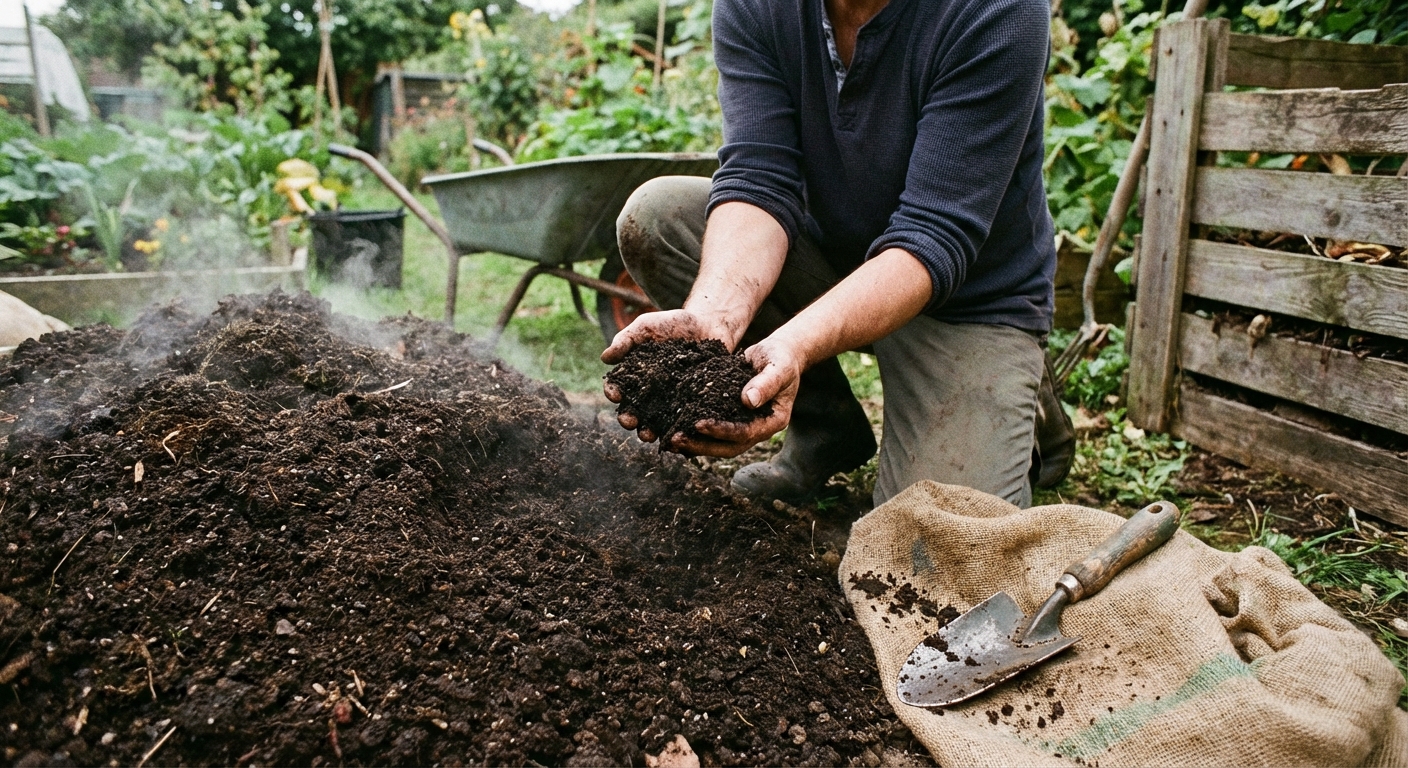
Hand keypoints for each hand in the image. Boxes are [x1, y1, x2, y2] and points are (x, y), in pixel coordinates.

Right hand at [601, 309, 730, 441]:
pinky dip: (677, 432)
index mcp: (633, 375)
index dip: (613, 391)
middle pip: (633, 410)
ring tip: (649, 435)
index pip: (617, 387)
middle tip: (630, 421)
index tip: (615, 394)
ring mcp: (669, 402)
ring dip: (647, 431)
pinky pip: (681, 423)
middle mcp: (648, 393)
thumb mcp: (648, 326)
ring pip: (654, 423)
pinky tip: (676, 436)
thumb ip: (626, 339)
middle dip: (628, 418)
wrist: (709, 326)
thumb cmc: (674, 324)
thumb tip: (605, 358)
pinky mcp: (689, 407)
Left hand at [669, 335, 803, 457]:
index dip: (722, 431)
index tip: (699, 423)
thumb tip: (748, 401)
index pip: (745, 433)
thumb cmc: (781, 358)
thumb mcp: (778, 367)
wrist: (777, 354)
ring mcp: (745, 426)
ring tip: (670, 440)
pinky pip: (713, 432)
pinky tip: (674, 428)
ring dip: (695, 444)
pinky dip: (695, 433)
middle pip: (729, 447)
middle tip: (676, 439)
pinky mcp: (731, 418)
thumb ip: (766, 382)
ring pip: (718, 444)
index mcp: (773, 421)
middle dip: (701, 446)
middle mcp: (759, 429)